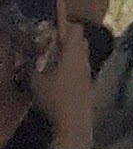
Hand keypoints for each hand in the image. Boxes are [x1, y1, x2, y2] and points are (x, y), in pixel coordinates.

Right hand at [35, 14, 96, 148]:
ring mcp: (90, 72)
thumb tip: (25, 57)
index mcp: (73, 52)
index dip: (65, 25)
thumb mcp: (36, 82)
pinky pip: (82, 70)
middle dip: (67, 40)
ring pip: (82, 56)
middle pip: (80, 41)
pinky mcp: (90, 85)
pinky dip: (73, 69)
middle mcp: (85, 58)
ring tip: (54, 64)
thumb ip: (30, 67)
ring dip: (71, 56)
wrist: (73, 124)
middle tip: (50, 46)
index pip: (76, 28)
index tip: (52, 29)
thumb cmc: (55, 98)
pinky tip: (62, 80)